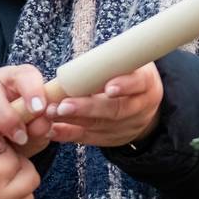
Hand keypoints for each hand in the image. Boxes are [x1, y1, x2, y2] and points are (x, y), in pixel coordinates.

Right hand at [0, 65, 52, 158]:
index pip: (23, 75)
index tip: (39, 110)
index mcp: (16, 80)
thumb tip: (43, 122)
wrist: (7, 146)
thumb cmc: (27, 131)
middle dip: (6, 117)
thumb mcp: (39, 129)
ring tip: (0, 149)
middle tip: (20, 138)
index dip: (32, 90)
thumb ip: (43, 125)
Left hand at [46, 63, 162, 148]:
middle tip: (64, 105)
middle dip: (88, 108)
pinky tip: (52, 130)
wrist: (142, 104)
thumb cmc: (127, 74)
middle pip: (116, 110)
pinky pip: (89, 138)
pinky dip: (69, 134)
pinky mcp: (112, 138)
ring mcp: (127, 126)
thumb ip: (110, 61)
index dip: (125, 85)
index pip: (139, 83)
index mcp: (146, 83)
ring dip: (73, 120)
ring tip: (52, 113)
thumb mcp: (128, 63)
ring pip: (100, 126)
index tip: (108, 88)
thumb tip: (81, 61)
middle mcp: (140, 107)